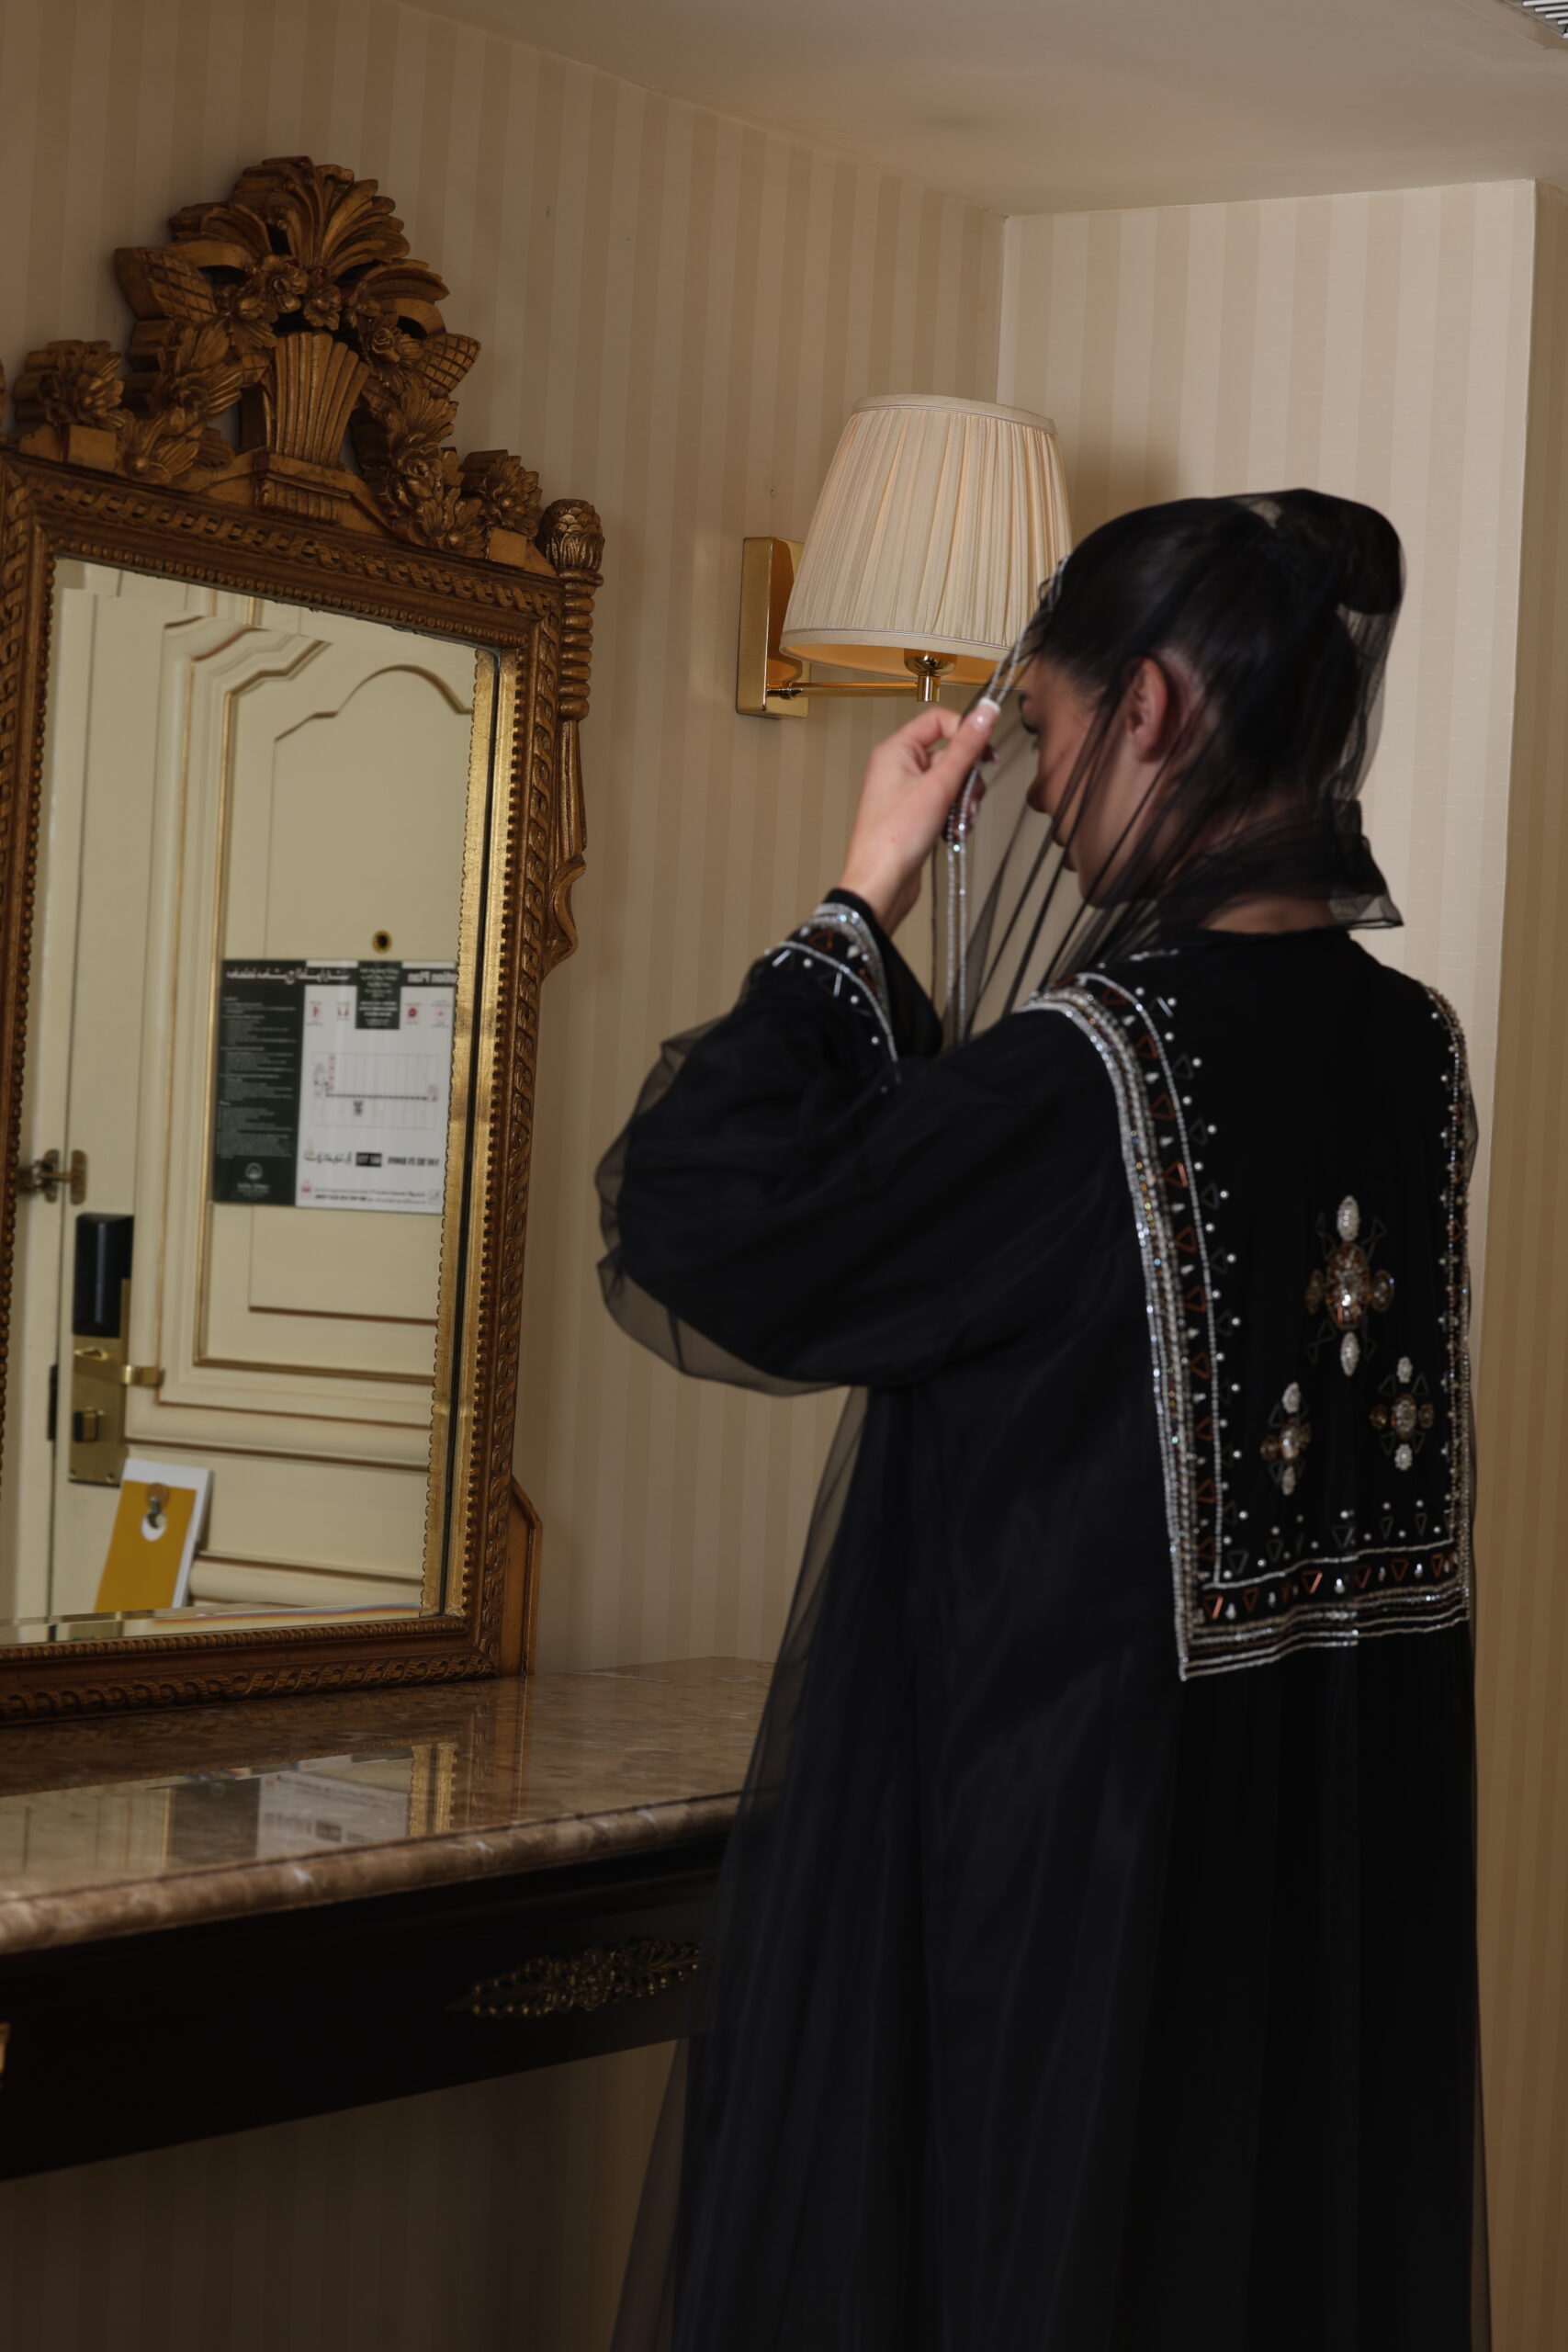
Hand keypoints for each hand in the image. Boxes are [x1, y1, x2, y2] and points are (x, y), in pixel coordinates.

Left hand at [833, 699, 997, 932]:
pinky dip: (954, 816)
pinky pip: (944, 804)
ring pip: (950, 782)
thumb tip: (987, 711)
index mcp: (896, 750)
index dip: (965, 733)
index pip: (939, 721)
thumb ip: (966, 747)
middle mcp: (898, 767)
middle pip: (949, 755)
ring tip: (959, 822)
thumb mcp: (938, 786)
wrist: (880, 885)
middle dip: (967, 779)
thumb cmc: (895, 838)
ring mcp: (905, 792)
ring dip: (964, 802)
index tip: (987, 754)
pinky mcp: (913, 816)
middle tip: (969, 800)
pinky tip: (953, 833)